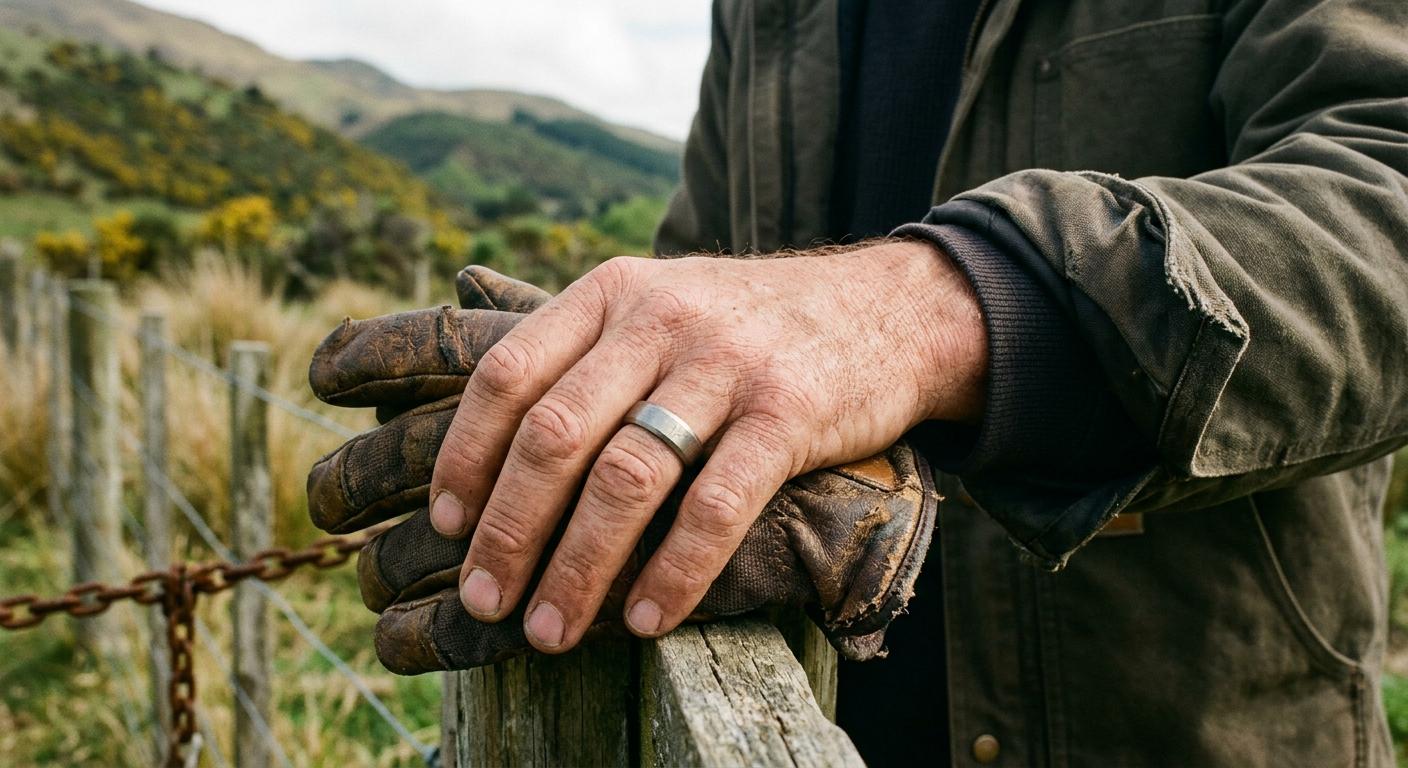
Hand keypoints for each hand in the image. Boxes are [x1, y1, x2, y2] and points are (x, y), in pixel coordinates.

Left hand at [305, 265, 940, 672]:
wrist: (888, 309)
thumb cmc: (752, 326)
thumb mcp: (661, 301)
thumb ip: (585, 348)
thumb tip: (490, 438)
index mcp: (612, 292)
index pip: (507, 374)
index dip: (465, 457)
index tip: (448, 527)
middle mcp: (660, 318)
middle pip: (554, 434)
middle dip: (508, 530)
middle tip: (485, 600)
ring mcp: (727, 363)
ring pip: (626, 477)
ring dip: (577, 567)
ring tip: (550, 629)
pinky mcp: (790, 411)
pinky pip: (715, 506)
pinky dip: (673, 572)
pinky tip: (645, 618)